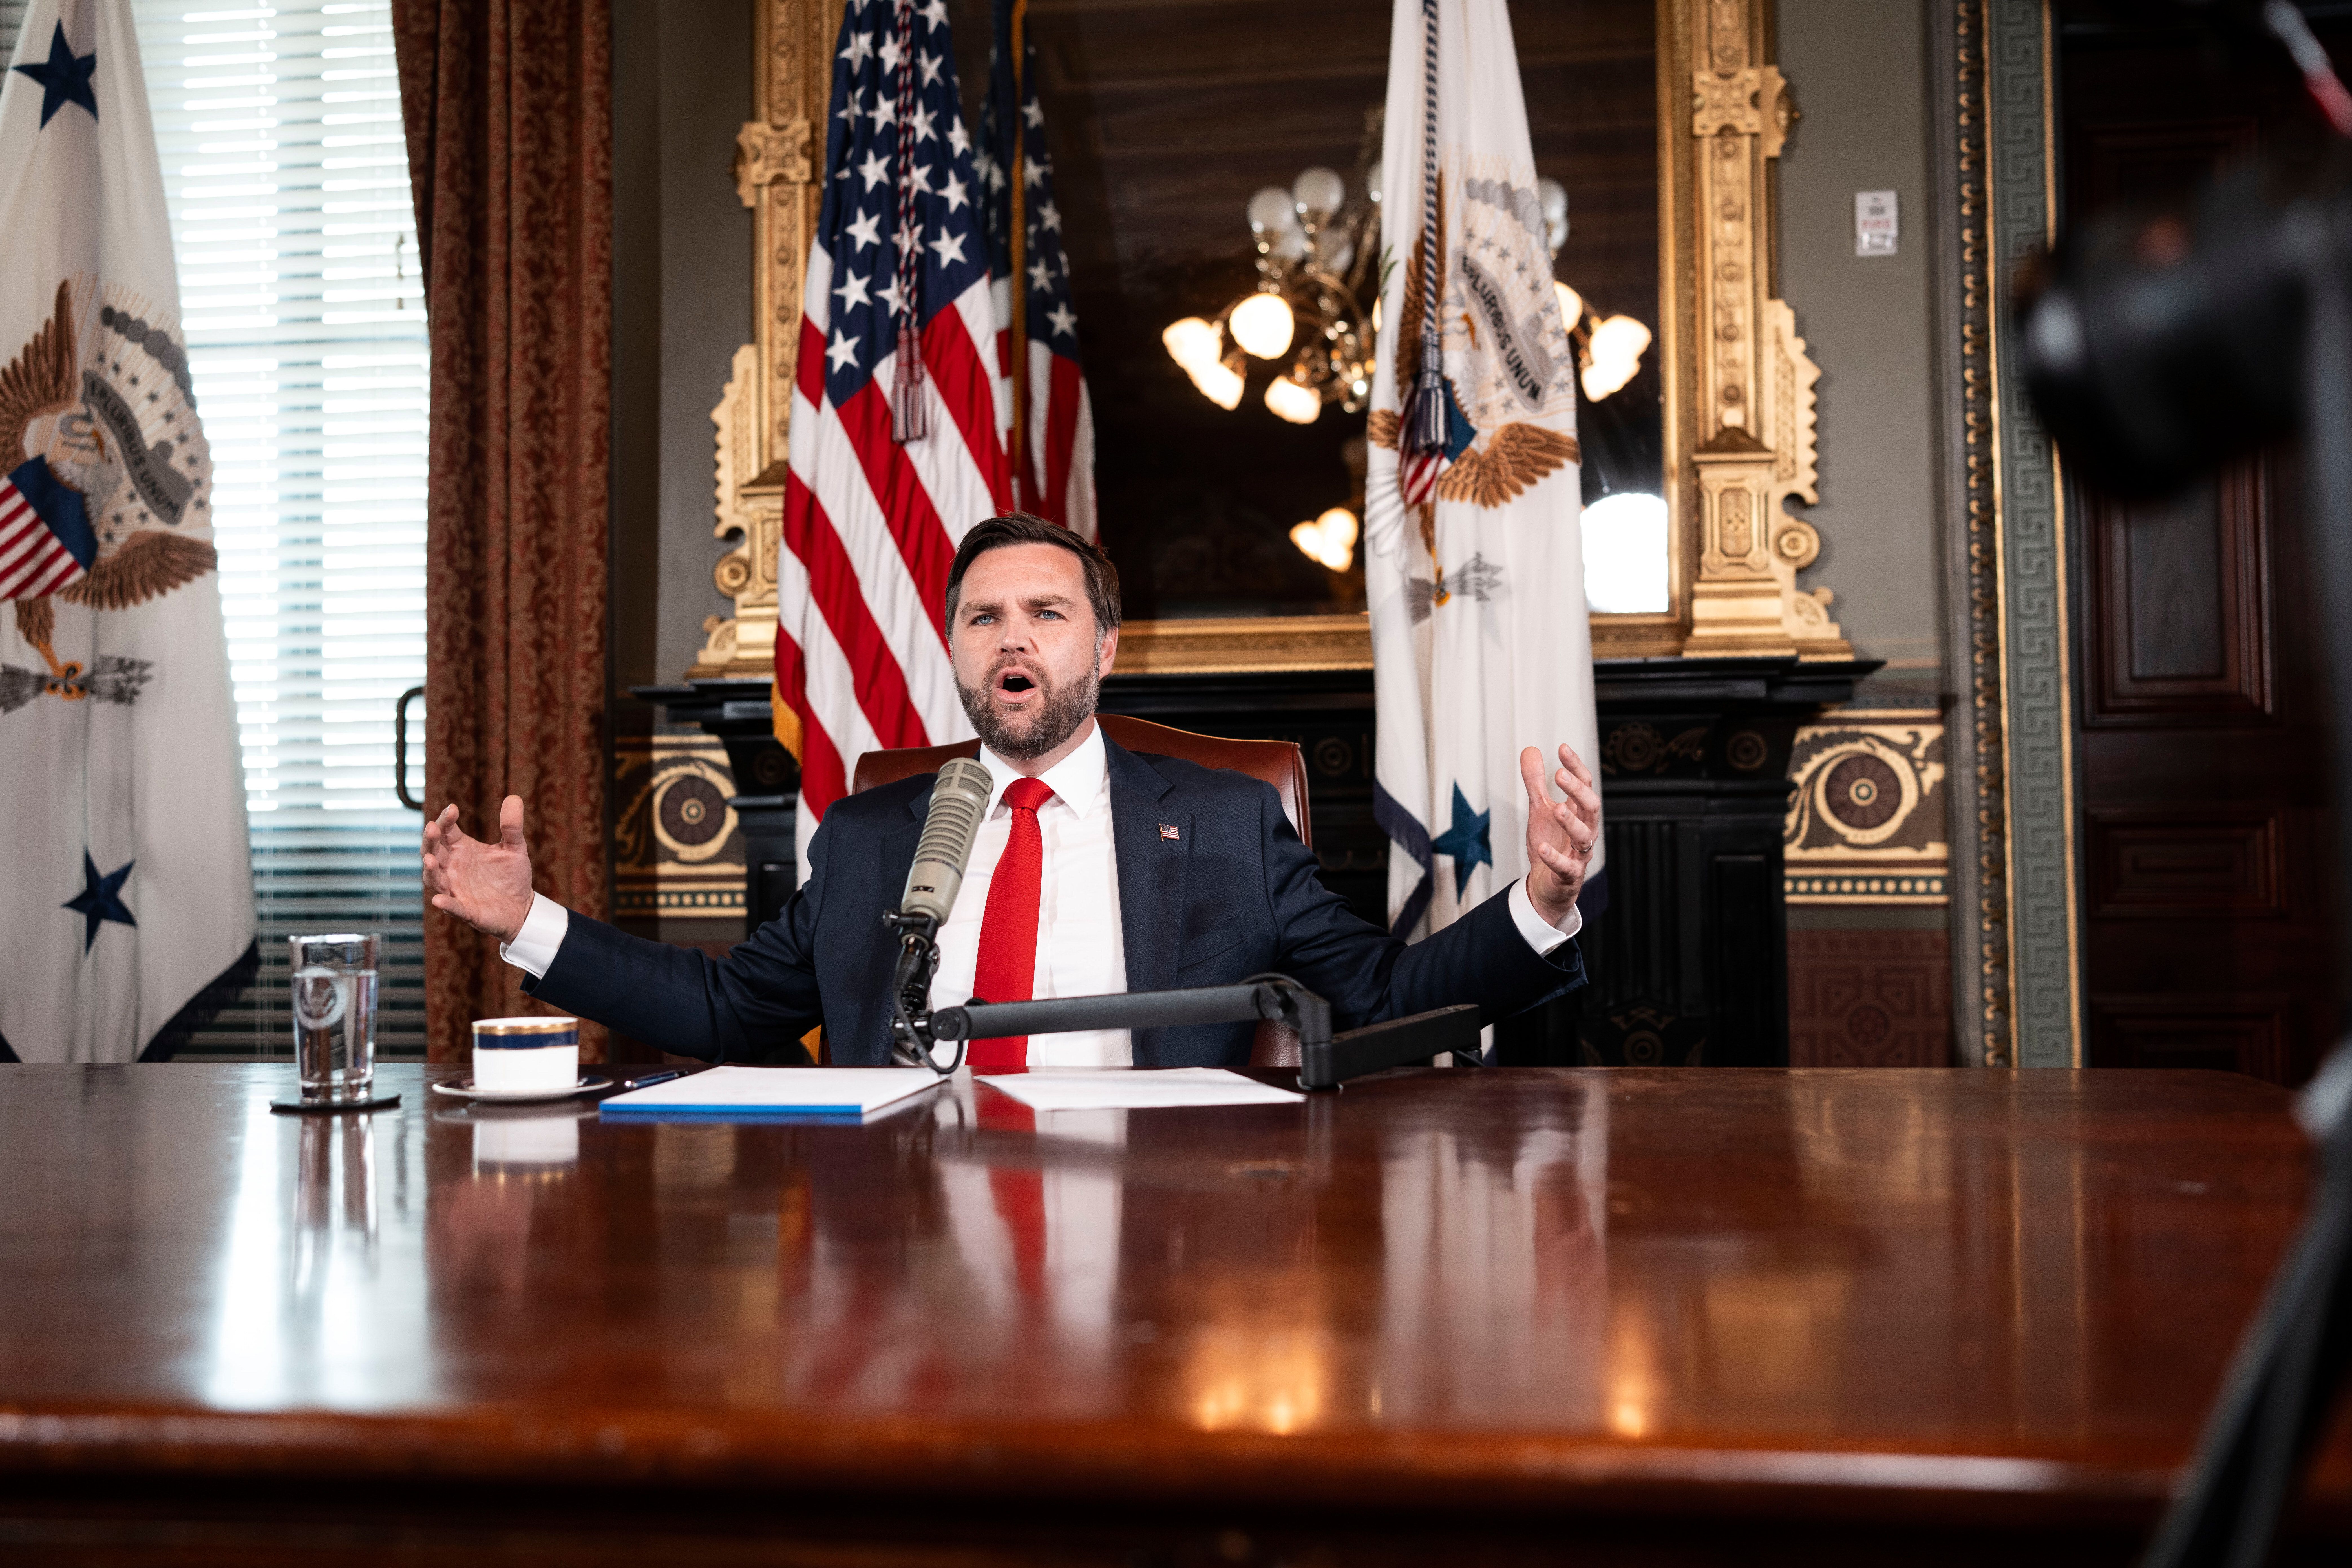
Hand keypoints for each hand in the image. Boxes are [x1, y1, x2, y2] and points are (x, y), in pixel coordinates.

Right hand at [422, 795, 535, 944]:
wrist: (522, 906)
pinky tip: (439, 900)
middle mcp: (453, 867)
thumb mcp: (515, 848)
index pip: (447, 831)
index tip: (453, 809)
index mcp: (462, 849)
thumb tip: (514, 798)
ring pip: (435, 878)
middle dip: (430, 841)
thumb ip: (512, 826)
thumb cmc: (512, 876)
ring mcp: (456, 888)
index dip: (446, 820)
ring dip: (431, 869)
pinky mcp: (465, 909)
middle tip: (432, 828)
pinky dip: (445, 903)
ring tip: (431, 859)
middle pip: (433, 851)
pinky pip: (451, 906)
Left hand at [1521, 743, 1599, 926]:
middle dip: (1578, 790)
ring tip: (1556, 809)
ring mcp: (1579, 854)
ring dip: (1571, 822)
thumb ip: (1536, 783)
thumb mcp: (1539, 809)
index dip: (1576, 767)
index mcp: (1579, 813)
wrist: (1546, 884)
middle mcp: (1584, 831)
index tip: (1562, 748)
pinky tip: (1542, 848)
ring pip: (1584, 837)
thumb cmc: (1548, 843)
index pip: (1585, 785)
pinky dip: (1554, 858)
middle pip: (1591, 807)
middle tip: (1560, 774)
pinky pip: (1566, 867)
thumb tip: (1530, 750)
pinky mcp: (1569, 875)